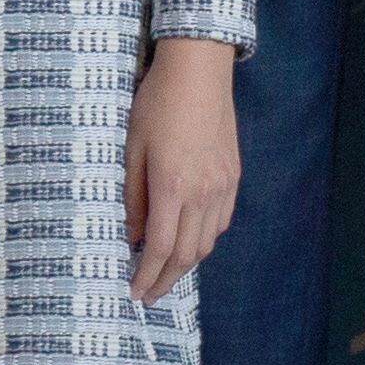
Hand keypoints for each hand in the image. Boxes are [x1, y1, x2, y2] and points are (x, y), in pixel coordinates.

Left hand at [123, 35, 241, 305]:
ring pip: (208, 242)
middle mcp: (202, 192)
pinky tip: (191, 240)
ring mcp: (222, 185)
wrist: (199, 69)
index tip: (135, 293)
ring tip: (166, 271)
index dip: (147, 276)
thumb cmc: (157, 103)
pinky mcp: (233, 175)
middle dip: (167, 280)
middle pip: (188, 254)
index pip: (161, 248)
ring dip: (187, 264)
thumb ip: (133, 197)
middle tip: (149, 294)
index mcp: (173, 186)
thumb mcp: (132, 148)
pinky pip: (221, 221)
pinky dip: (205, 239)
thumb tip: (132, 236)